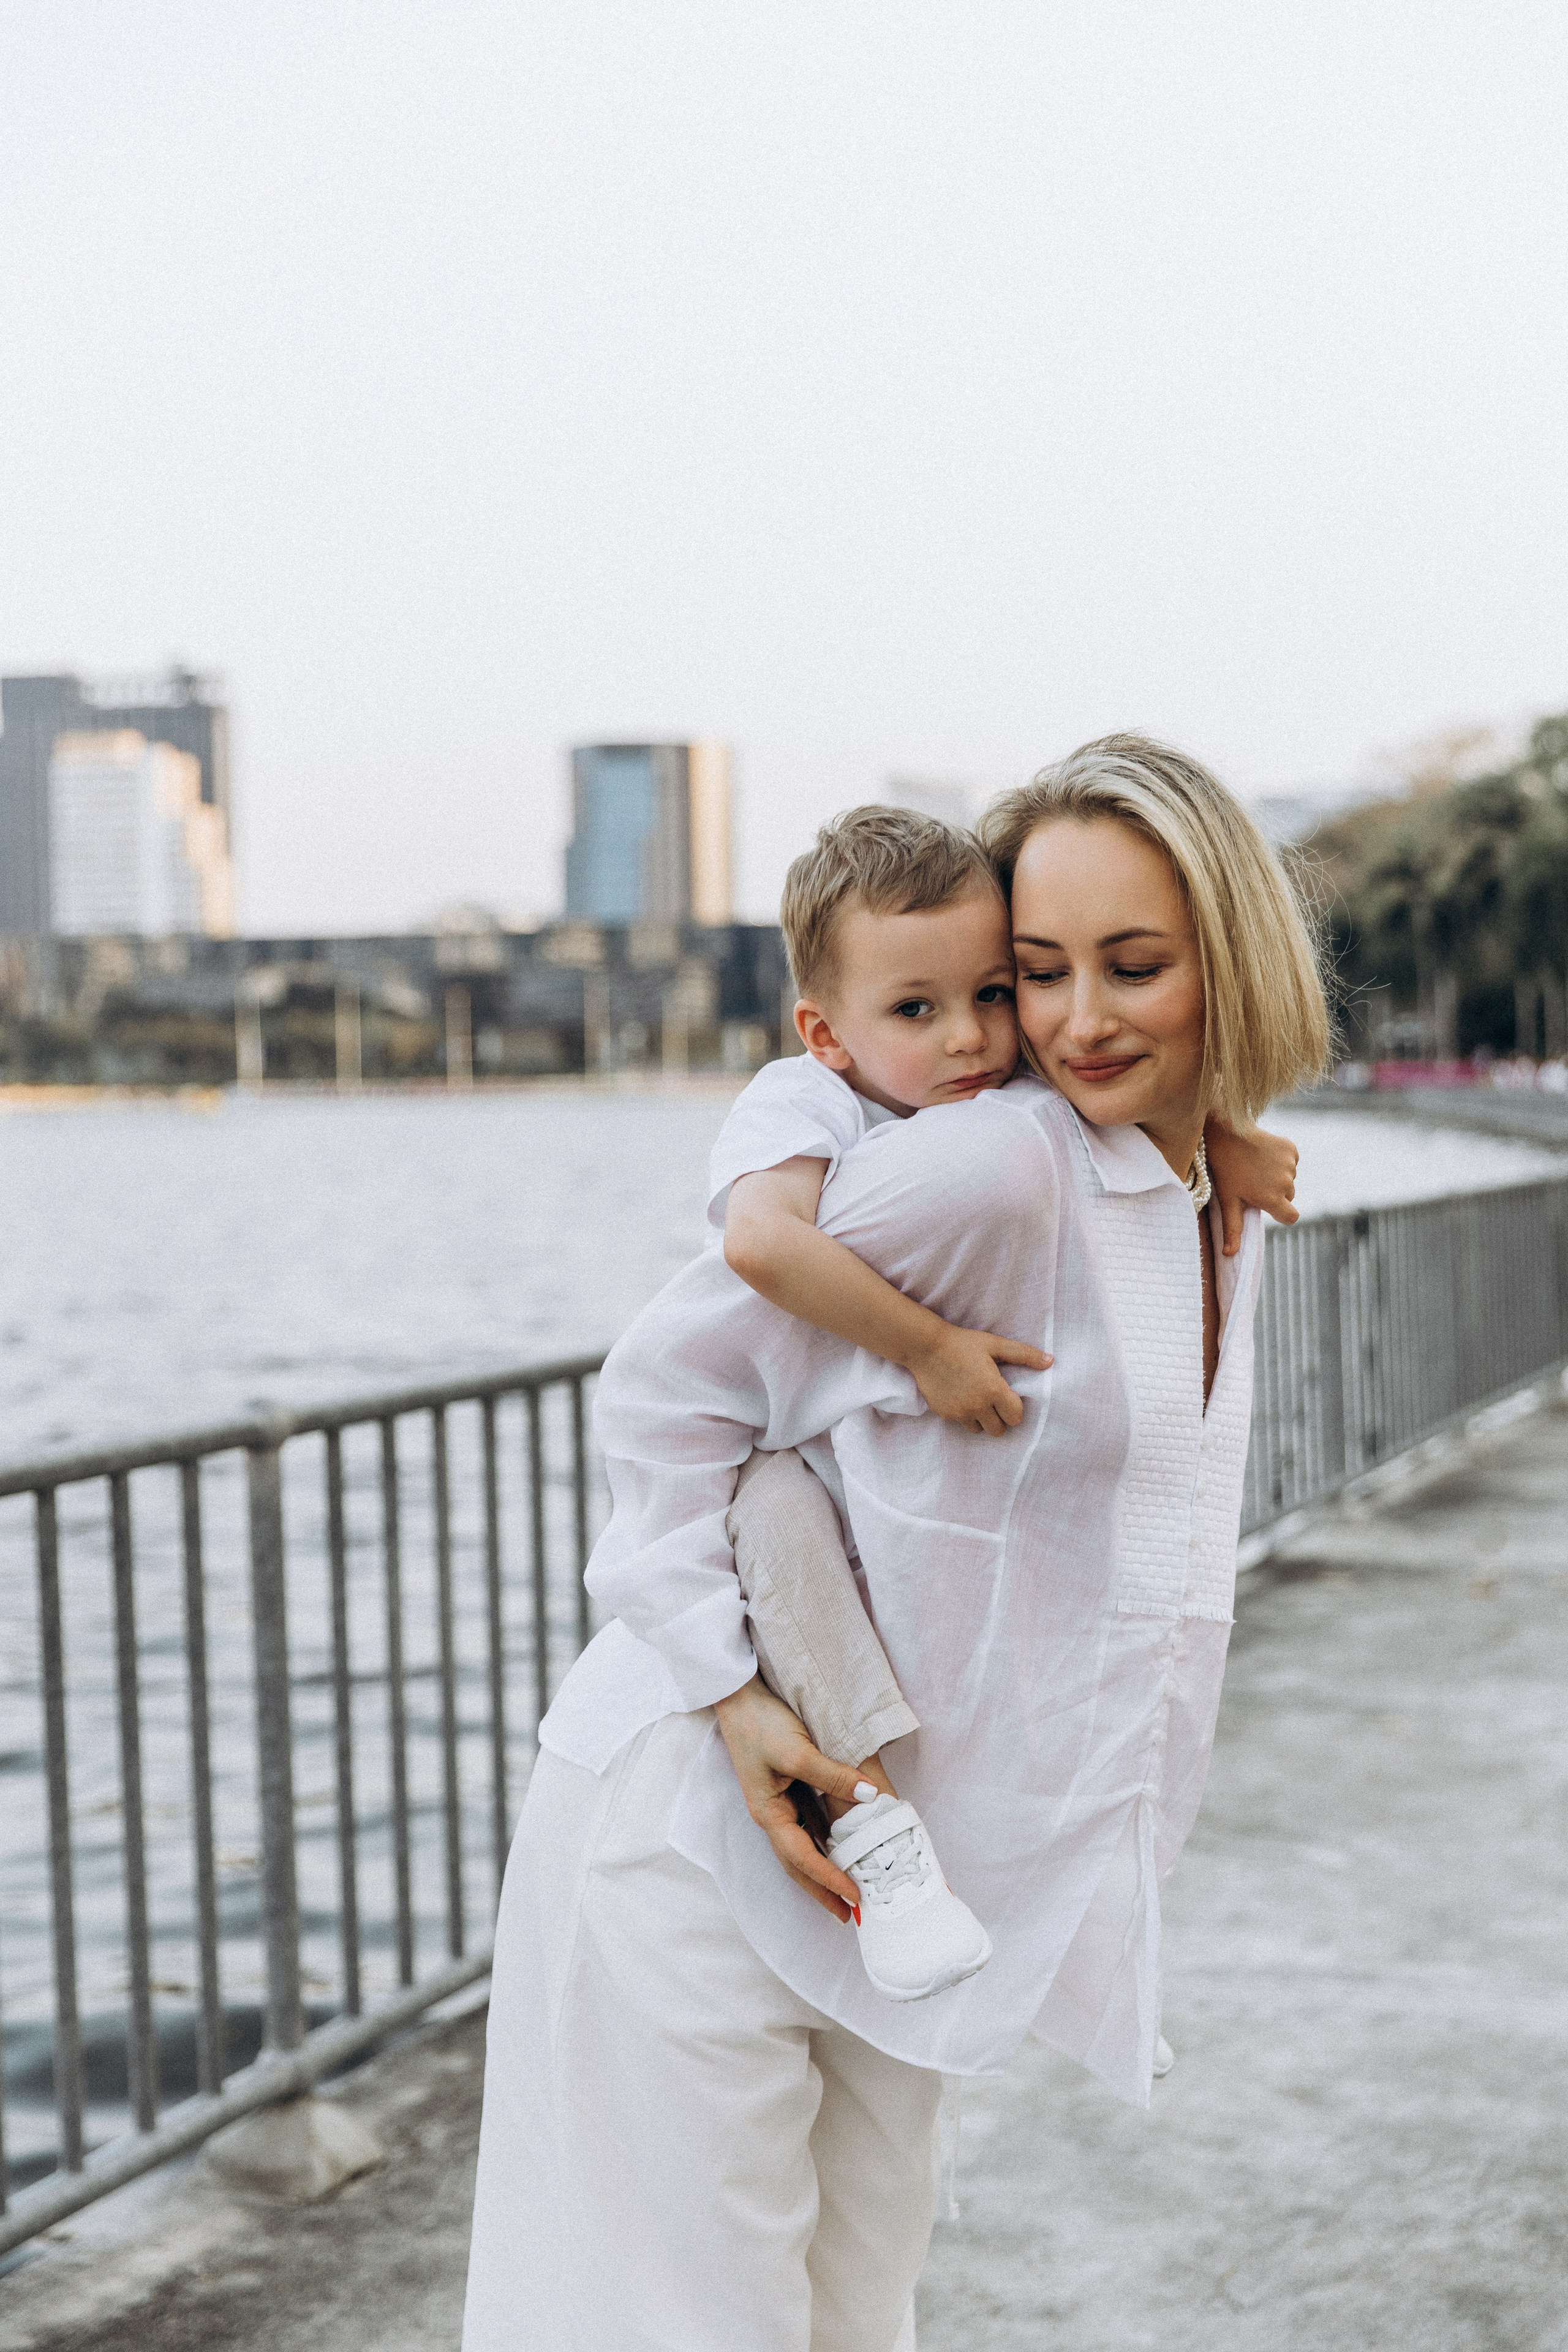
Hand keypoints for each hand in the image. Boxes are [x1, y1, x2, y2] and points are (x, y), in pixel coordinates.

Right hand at [713, 1677, 866, 1919]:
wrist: (738, 1696)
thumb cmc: (761, 1724)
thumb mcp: (798, 1752)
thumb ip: (833, 1776)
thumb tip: (872, 1798)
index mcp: (768, 1813)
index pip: (801, 1859)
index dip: (828, 1879)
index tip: (854, 1897)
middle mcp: (770, 1815)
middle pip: (798, 1864)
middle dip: (821, 1891)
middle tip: (849, 1915)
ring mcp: (776, 1804)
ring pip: (802, 1848)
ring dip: (823, 1872)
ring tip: (847, 1892)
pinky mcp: (784, 1789)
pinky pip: (806, 1826)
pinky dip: (822, 1844)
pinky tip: (839, 1849)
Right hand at [906, 1323, 1051, 1434]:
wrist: (925, 1346)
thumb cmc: (963, 1343)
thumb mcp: (995, 1344)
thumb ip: (1024, 1354)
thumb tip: (1050, 1362)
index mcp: (993, 1390)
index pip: (1016, 1417)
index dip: (1014, 1408)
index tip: (1008, 1395)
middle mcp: (977, 1406)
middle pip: (999, 1431)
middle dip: (1000, 1418)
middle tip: (994, 1401)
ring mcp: (959, 1412)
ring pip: (979, 1429)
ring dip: (981, 1418)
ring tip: (976, 1398)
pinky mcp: (944, 1414)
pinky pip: (960, 1422)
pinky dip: (963, 1414)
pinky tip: (959, 1395)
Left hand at [1205, 1119, 1299, 1257]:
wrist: (1228, 1133)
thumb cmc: (1225, 1170)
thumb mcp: (1228, 1201)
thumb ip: (1233, 1229)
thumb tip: (1229, 1256)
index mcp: (1272, 1199)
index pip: (1291, 1217)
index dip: (1281, 1213)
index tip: (1267, 1204)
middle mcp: (1286, 1183)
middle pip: (1289, 1197)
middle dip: (1275, 1193)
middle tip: (1254, 1182)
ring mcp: (1290, 1165)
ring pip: (1289, 1179)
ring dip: (1277, 1176)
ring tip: (1256, 1166)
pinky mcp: (1291, 1149)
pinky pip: (1291, 1161)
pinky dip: (1281, 1160)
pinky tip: (1263, 1154)